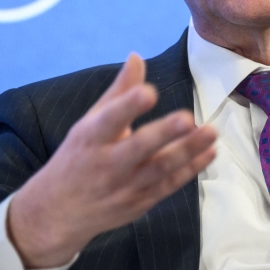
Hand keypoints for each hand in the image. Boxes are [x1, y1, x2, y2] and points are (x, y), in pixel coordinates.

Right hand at [7, 54, 216, 268]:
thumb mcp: (90, 123)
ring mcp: (125, 187)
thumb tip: (136, 56)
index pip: (110, 120)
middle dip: (163, 134)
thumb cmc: (79, 157)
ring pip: (159, 169)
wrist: (58, 212)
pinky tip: (210, 152)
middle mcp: (107, 164)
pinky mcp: (140, 203)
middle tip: (187, 118)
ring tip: (211, 132)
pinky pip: (169, 185)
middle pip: (138, 148)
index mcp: (91, 137)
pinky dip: (190, 170)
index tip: (148, 92)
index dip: (128, 106)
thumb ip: (119, 92)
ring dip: (187, 151)